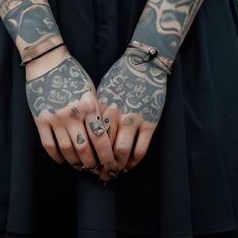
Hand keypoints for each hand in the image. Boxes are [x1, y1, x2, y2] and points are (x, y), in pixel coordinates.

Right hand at [24, 44, 116, 181]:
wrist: (48, 61)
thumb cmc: (73, 74)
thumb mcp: (91, 90)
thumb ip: (97, 111)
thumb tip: (105, 136)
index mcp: (89, 105)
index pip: (101, 139)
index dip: (107, 157)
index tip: (111, 166)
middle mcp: (73, 114)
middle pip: (85, 150)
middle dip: (93, 165)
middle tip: (97, 170)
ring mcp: (55, 118)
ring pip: (67, 151)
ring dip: (76, 163)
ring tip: (82, 167)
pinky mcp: (40, 119)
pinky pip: (49, 146)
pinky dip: (57, 157)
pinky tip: (63, 160)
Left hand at [96, 47, 168, 173]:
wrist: (144, 63)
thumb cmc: (120, 75)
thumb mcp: (102, 90)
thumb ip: (96, 111)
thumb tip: (88, 132)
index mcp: (100, 107)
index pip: (90, 139)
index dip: (88, 156)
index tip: (87, 165)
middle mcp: (114, 115)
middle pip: (104, 149)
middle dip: (102, 166)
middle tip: (101, 175)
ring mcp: (133, 119)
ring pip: (122, 153)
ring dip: (118, 167)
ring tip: (116, 171)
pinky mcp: (150, 123)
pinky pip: (140, 150)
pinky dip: (134, 162)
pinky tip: (130, 164)